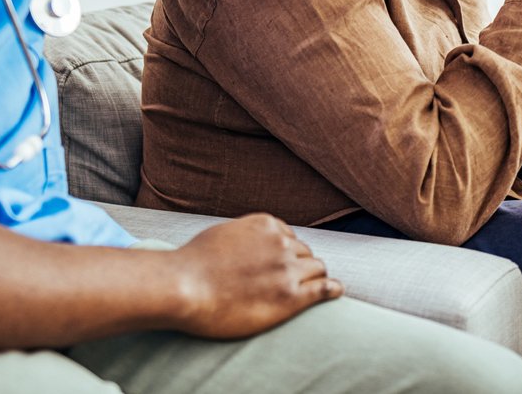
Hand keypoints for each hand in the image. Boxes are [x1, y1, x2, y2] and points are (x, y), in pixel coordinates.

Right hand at [171, 213, 343, 338]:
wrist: (184, 286)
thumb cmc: (193, 262)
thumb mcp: (223, 233)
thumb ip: (245, 235)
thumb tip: (251, 243)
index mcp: (265, 225)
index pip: (290, 236)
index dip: (288, 252)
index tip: (285, 263)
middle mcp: (281, 243)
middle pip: (305, 253)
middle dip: (300, 265)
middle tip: (294, 280)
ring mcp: (287, 269)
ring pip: (317, 269)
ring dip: (315, 277)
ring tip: (314, 287)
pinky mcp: (291, 297)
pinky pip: (324, 289)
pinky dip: (333, 289)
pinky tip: (336, 292)